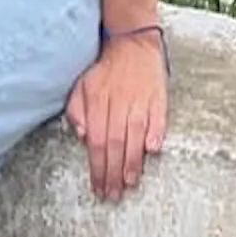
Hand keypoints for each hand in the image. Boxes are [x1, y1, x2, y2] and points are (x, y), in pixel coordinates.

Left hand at [63, 33, 166, 201]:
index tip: (98, 188)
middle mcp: (118, 103)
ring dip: (132, 162)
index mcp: (98, 102)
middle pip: (114, 144)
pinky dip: (155, 134)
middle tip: (113, 195)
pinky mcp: (158, 97)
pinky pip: (157, 118)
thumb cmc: (105, 69)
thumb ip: (77, 112)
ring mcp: (140, 100)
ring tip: (130, 183)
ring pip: (134, 135)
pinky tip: (152, 151)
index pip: (96, 142)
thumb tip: (81, 137)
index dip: (96, 168)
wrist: (133, 41)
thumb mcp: (81, 86)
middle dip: (112, 173)